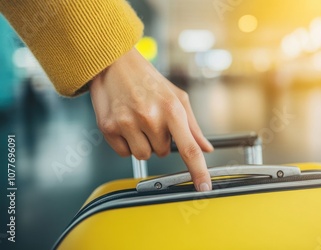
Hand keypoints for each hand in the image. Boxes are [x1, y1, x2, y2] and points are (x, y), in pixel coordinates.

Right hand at [89, 48, 213, 190]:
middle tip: (153, 119)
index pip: (189, 148)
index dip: (199, 171)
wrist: (114, 64)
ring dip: (143, 144)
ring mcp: (127, 123)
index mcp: (172, 109)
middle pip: (164, 153)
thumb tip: (206, 148)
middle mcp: (150, 117)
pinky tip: (125, 124)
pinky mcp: (108, 127)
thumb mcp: (177, 97)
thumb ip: (193, 126)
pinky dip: (126, 143)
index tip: (204, 188)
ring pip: (144, 155)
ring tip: (139, 121)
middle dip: (161, 140)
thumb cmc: (148, 80)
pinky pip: (123, 153)